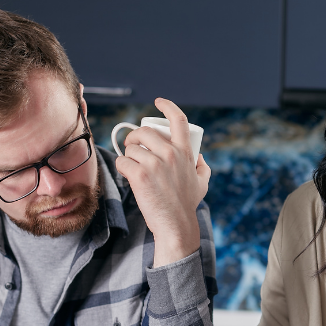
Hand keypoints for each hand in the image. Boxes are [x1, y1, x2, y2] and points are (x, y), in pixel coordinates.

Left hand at [114, 97, 210, 266]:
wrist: (176, 224)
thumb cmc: (187, 204)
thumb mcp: (202, 183)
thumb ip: (203, 167)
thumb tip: (199, 157)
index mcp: (185, 152)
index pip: (178, 119)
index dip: (167, 106)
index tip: (158, 102)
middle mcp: (170, 154)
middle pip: (144, 132)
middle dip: (134, 136)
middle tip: (132, 146)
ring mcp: (154, 164)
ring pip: (131, 148)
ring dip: (127, 155)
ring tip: (131, 165)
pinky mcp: (140, 175)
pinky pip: (122, 161)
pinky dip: (122, 167)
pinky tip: (126, 174)